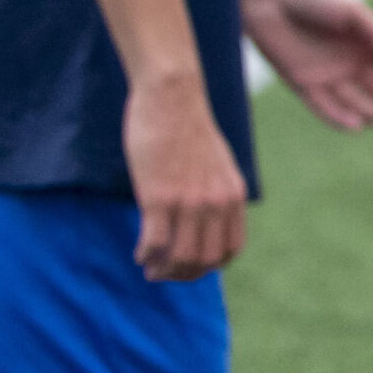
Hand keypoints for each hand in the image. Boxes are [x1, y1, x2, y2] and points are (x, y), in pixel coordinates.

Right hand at [122, 71, 248, 279]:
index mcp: (233, 195)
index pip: (230, 249)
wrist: (173, 99)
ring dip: (163, 270)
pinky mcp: (159, 197)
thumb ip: (217, 192)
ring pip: (180, 258)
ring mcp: (189, 202)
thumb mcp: (219, 164)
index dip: (210, 266)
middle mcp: (216, 203)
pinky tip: (139, 253)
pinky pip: (154, 244)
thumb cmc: (189, 129)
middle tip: (163, 272)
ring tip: (150, 267)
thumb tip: (207, 218)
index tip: (190, 265)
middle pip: (205, 261)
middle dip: (183, 274)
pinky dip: (145, 256)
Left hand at [243, 0, 372, 130]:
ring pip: (355, 100)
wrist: (270, 0)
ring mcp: (328, 75)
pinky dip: (339, 117)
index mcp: (367, 41)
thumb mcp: (350, 10)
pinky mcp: (303, 84)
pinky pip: (324, 106)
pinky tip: (356, 126)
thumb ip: (371, 28)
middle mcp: (351, 61)